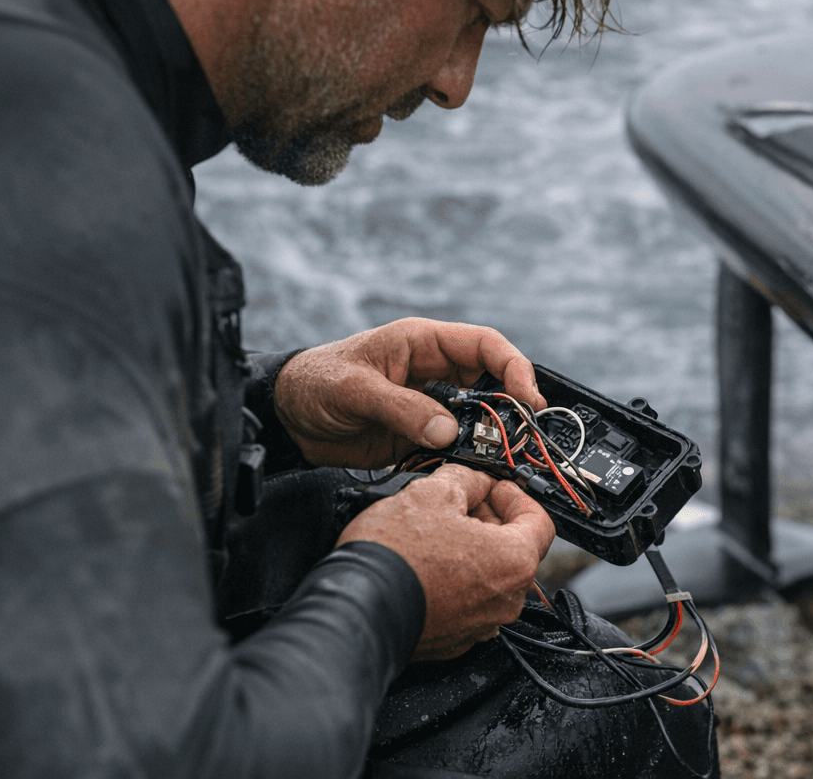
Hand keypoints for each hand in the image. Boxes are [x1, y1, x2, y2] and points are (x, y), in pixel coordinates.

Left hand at [274, 317, 545, 468]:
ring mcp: (430, 404)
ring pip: (479, 416)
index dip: (513, 366)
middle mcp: (434, 371)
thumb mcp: (354, 390)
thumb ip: (402, 409)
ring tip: (502, 456)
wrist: (285, 417)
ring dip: (492, 435)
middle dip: (512, 406)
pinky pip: (457, 444)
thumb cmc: (313, 384)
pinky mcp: (421, 434)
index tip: (527, 396)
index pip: (485, 344)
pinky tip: (474, 470)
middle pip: (492, 382)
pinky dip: (469, 457)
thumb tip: (448, 431)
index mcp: (423, 343)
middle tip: (523, 434)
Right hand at [337, 464, 555, 658]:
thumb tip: (473, 480)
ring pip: (491, 576)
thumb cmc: (394, 558)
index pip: (540, 520)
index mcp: (514, 561)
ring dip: (473, 549)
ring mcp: (481, 624)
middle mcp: (506, 600)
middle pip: (515, 548)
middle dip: (491, 519)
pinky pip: (468, 601)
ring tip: (438, 530)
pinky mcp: (454, 640)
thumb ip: (467, 479)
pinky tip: (427, 562)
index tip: (495, 487)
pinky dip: (456, 579)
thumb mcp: (432, 492)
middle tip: (462, 502)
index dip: (516, 496)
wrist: (355, 609)